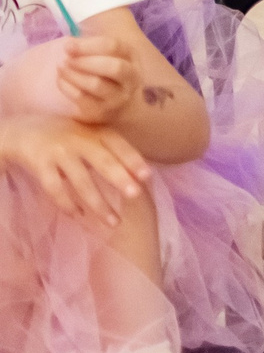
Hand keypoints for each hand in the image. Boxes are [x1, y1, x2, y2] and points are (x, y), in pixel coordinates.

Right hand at [0, 114, 148, 225]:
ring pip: (81, 181)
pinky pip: (55, 189)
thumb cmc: (69, 135)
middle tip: (135, 194)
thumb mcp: (90, 134)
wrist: (26, 130)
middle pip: (102, 161)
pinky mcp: (41, 165)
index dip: (133, 159)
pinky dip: (67, 204)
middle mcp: (79, 140)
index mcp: (96, 131)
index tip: (147, 175)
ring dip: (98, 203)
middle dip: (119, 178)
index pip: (118, 144)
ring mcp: (59, 153)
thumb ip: (110, 148)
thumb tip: (139, 174)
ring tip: (113, 221)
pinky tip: (79, 215)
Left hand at [54, 36, 138, 127]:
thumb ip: (93, 48)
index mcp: (132, 58)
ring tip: (60, 67)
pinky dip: (67, 87)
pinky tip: (61, 79)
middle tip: (66, 59)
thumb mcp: (111, 57)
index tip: (68, 45)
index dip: (89, 45)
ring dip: (74, 74)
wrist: (123, 108)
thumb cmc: (111, 75)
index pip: (114, 47)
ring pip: (96, 84)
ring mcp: (118, 97)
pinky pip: (82, 98)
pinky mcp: (102, 111)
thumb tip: (70, 44)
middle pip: (114, 67)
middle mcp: (130, 78)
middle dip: (86, 61)